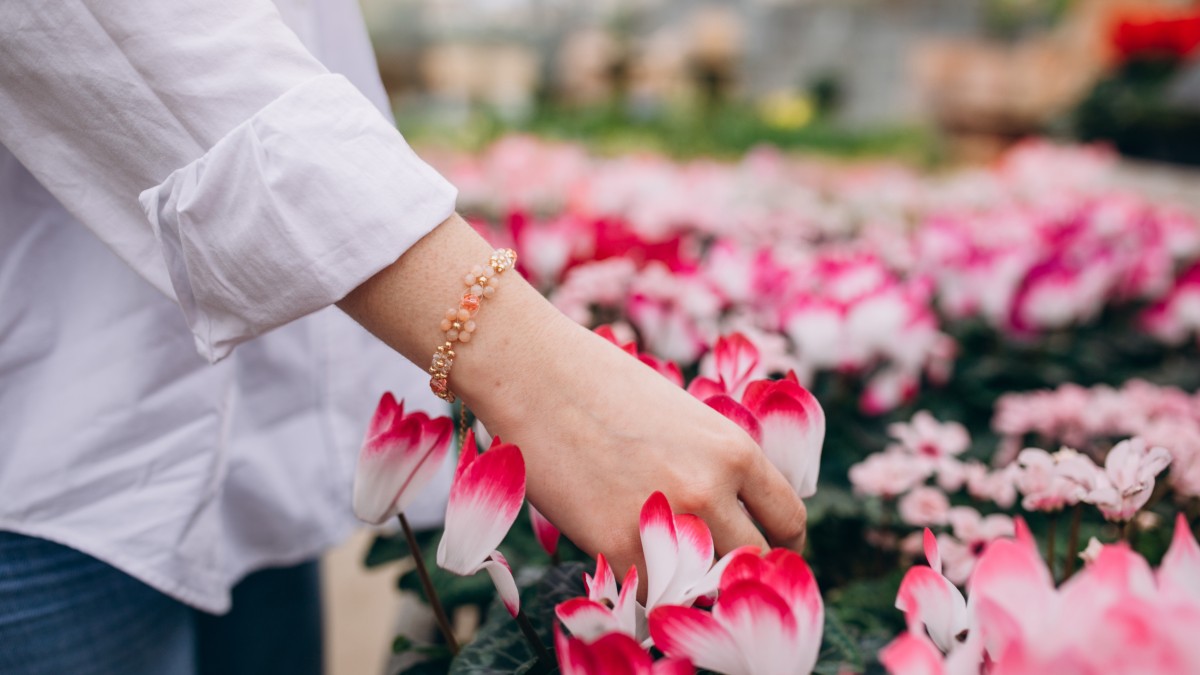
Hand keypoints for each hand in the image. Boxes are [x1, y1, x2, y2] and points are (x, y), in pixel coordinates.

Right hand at [339, 214, 806, 594]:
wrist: (531, 374)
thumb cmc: (600, 384)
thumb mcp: (680, 415)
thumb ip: (713, 463)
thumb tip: (728, 515)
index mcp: (735, 449)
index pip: (789, 520)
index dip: (779, 544)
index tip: (760, 551)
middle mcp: (711, 487)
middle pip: (756, 560)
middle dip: (738, 569)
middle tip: (713, 571)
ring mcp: (666, 519)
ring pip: (707, 587)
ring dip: (692, 585)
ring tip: (670, 573)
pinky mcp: (616, 544)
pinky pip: (650, 593)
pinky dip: (642, 589)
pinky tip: (626, 568)